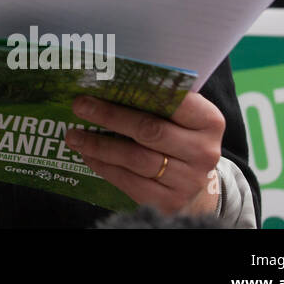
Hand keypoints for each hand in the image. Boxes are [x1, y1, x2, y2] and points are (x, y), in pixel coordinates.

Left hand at [64, 92, 224, 216]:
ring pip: (135, 158)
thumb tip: (109, 81)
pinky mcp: (170, 202)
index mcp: (209, 122)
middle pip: (149, 130)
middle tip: (79, 106)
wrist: (196, 183)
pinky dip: (104, 166)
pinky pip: (129, 182)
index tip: (105, 83)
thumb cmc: (180, 137)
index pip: (175, 101)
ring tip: (74, 134)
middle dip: (109, 116)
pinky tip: (87, 155)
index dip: (138, 92)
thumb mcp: (180, 117)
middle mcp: (203, 152)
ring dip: (99, 144)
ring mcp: (188, 181)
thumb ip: (157, 100)